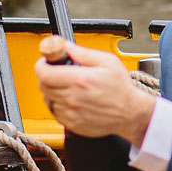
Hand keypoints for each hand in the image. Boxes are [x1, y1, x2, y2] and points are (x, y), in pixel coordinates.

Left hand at [34, 38, 153, 144]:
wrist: (129, 113)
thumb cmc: (121, 88)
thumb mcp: (108, 62)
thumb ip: (83, 53)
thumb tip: (66, 46)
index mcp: (80, 80)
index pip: (45, 73)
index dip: (41, 65)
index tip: (46, 62)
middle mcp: (73, 98)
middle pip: (43, 85)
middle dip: (47, 76)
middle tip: (58, 73)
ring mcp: (71, 113)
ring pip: (48, 99)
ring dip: (53, 91)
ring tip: (68, 87)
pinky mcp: (71, 124)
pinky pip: (55, 111)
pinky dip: (59, 104)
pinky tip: (73, 100)